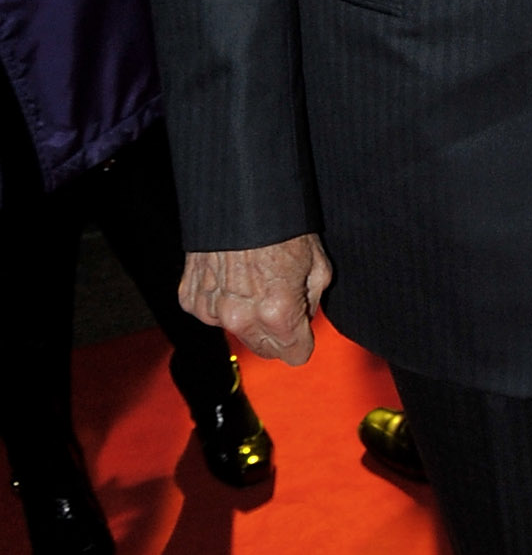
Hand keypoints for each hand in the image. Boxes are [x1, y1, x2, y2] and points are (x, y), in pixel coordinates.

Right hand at [180, 236, 332, 364]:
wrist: (237, 199)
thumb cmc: (282, 227)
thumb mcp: (317, 265)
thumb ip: (312, 302)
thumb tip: (304, 317)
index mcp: (277, 313)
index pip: (295, 355)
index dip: (303, 341)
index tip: (303, 329)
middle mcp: (241, 318)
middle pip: (265, 350)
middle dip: (277, 334)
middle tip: (282, 302)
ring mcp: (211, 310)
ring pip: (237, 332)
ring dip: (247, 316)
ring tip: (254, 281)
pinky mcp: (190, 298)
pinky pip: (210, 313)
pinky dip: (220, 301)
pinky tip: (230, 276)